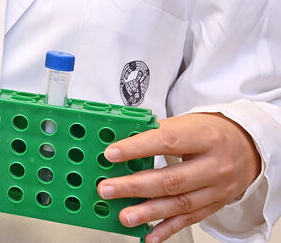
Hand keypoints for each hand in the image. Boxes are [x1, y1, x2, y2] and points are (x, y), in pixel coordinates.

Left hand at [98, 112, 261, 242]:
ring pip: (180, 204)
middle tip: (108, 189)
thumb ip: (157, 133)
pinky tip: (150, 235)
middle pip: (171, 179)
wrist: (248, 148)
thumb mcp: (187, 123)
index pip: (166, 142)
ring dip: (148, 212)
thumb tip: (123, 142)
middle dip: (135, 186)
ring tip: (125, 215)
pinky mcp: (215, 205)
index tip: (111, 154)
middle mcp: (214, 165)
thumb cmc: (211, 133)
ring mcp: (216, 189)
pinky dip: (168, 228)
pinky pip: (190, 219)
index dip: (137, 148)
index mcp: (205, 138)